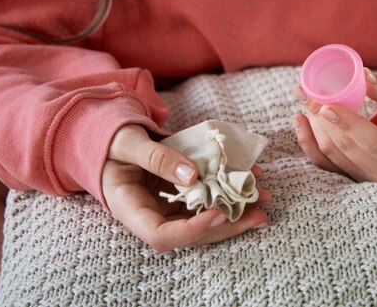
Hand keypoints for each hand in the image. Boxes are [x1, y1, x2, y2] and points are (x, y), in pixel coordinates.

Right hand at [102, 124, 269, 251]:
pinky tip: (252, 177)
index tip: (219, 215)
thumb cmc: (112, 141)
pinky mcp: (182, 194)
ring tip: (264, 197)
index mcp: (131, 209)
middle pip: (192, 233)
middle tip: (259, 215)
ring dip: (236, 211)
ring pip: (205, 218)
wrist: (112, 141)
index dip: (193, 230)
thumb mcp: (128, 143)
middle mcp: (153, 215)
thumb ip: (156, 157)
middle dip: (227, 226)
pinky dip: (230, 190)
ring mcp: (169, 206)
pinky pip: (208, 197)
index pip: (162, 235)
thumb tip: (192, 175)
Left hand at [293, 69, 376, 182]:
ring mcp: (365, 178)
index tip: (326, 105)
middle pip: (345, 148)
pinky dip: (308, 143)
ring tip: (304, 99)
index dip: (348, 124)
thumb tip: (363, 75)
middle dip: (322, 119)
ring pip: (331, 155)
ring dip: (313, 126)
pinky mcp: (351, 176)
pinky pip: (324, 164)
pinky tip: (299, 121)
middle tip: (306, 92)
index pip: (373, 142)